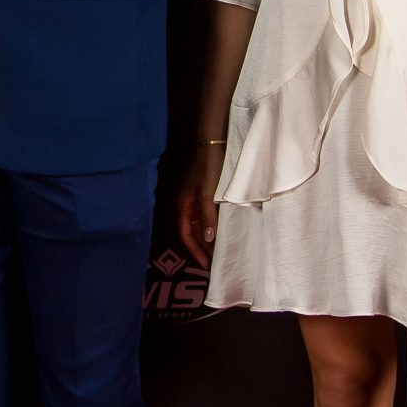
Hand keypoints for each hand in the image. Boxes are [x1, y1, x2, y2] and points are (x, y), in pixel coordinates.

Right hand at [174, 144, 223, 267]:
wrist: (213, 141)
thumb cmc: (208, 167)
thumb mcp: (208, 193)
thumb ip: (208, 216)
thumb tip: (208, 240)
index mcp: (183, 205)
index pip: (186, 234)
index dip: (195, 250)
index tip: (206, 265)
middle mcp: (187, 204)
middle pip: (193, 231)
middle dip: (202, 247)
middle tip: (215, 261)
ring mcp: (196, 198)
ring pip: (201, 223)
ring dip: (209, 237)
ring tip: (220, 249)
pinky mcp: (206, 192)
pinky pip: (208, 215)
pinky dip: (214, 225)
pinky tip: (224, 229)